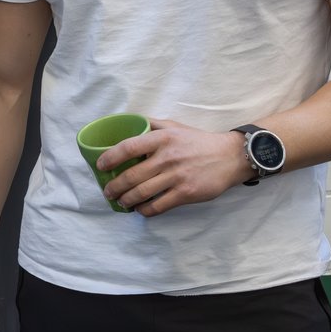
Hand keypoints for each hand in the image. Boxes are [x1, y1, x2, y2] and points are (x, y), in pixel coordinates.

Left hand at [101, 118, 252, 215]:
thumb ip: (152, 124)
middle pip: (132, 175)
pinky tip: (140, 209)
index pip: (128, 147)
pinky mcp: (186, 193)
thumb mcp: (175, 126)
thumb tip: (129, 121)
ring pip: (142, 193)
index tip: (100, 166)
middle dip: (114, 186)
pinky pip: (159, 205)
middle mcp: (167, 157)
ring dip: (126, 200)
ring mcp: (177, 177)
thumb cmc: (198, 142)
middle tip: (107, 191)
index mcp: (162, 138)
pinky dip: (145, 210)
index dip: (110, 157)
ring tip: (120, 202)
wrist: (230, 157)